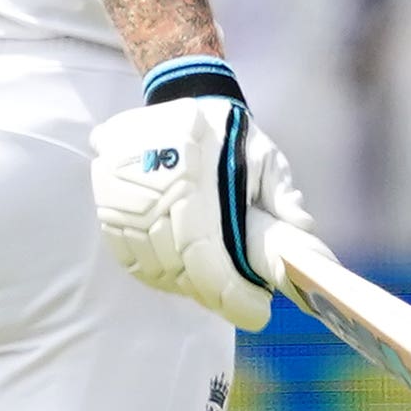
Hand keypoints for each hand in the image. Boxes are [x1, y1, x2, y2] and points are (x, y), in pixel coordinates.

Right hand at [90, 66, 307, 333]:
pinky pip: (132, 260)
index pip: (200, 254)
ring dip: (189, 288)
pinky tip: (186, 277)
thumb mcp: (263, 153)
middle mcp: (144, 194)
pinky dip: (162, 276)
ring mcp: (118, 205)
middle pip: (177, 269)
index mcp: (185, 179)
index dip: (227, 292)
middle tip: (246, 305)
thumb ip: (281, 193)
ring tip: (220, 290)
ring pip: (154, 269)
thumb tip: (302, 231)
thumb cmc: (228, 131)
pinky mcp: (107, 212)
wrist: (178, 98)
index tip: (257, 311)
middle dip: (215, 295)